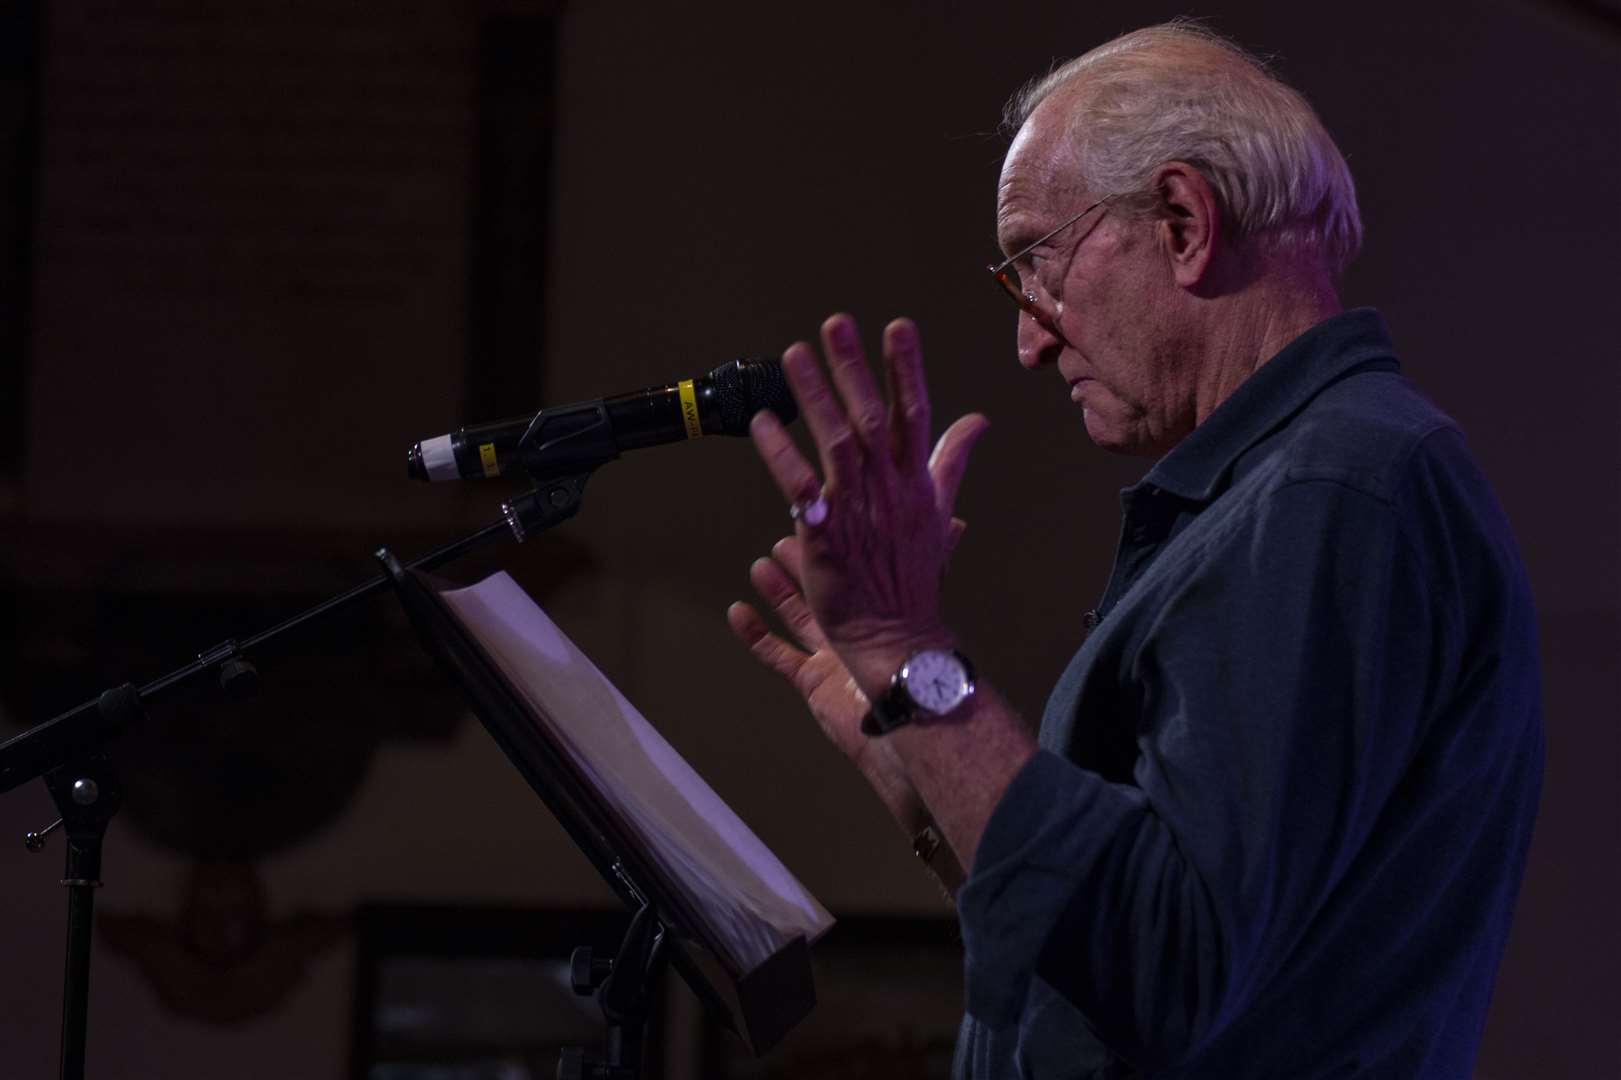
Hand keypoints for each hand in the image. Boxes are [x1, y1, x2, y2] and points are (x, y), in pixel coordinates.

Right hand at [727, 523, 967, 777]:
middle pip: (822, 591)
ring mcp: (831, 656)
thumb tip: (961, 522)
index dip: (834, 548)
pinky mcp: (813, 681)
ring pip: (797, 617)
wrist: (908, 708)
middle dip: (800, 566)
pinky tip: (738, 611)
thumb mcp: (928, 596)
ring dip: (777, 593)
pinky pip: (777, 655)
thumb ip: (938, 558)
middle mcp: (855, 628)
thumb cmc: (920, 655)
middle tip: (779, 543)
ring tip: (759, 567)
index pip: (852, 569)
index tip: (817, 523)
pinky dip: (755, 634)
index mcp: (879, 606)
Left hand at [746, 314, 987, 691]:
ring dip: (813, 397)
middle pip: (870, 418)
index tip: (898, 327)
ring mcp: (857, 512)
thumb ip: (952, 459)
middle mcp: (888, 490)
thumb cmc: (914, 574)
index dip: (906, 369)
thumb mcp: (941, 511)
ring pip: (835, 445)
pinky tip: (763, 424)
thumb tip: (977, 420)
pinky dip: (781, 456)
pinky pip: (800, 489)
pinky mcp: (825, 536)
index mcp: (916, 481)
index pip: (914, 414)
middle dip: (853, 368)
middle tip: (836, 325)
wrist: (896, 634)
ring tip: (794, 356)